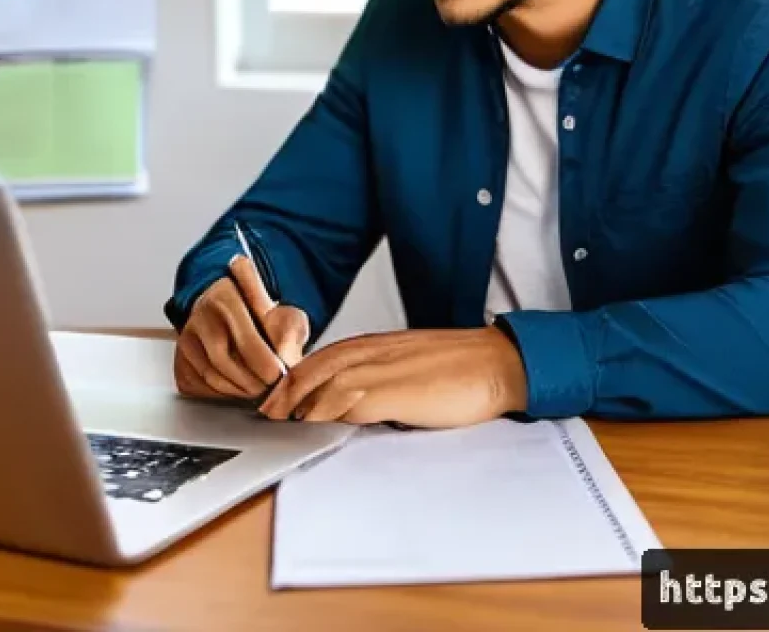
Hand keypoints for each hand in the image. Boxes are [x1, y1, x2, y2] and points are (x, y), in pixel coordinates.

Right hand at [174, 256, 309, 400]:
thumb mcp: (282, 312)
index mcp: (226, 297)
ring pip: (212, 378)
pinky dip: (224, 394)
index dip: (265, 364)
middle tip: (270, 386)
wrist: (228, 313)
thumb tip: (288, 363)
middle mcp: (199, 317)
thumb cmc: (260, 315)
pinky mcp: (180, 364)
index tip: (279, 375)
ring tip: (259, 386)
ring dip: (240, 390)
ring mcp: (186, 341)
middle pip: (224, 361)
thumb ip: (287, 334)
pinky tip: (239, 385)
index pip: (245, 340)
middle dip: (252, 382)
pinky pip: (202, 388)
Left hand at [258, 327, 526, 427]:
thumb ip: (383, 375)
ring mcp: (388, 369)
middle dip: (288, 390)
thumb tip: (358, 402)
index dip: (297, 375)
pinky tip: (319, 425)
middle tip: (269, 413)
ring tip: (285, 423)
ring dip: (302, 402)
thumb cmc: (461, 368)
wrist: (499, 363)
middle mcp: (378, 351)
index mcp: (380, 344)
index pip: (325, 355)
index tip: (279, 396)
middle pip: (318, 366)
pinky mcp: (401, 390)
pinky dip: (331, 412)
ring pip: (329, 381)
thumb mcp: (412, 365)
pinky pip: (356, 400)